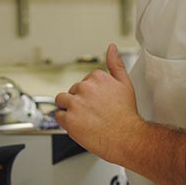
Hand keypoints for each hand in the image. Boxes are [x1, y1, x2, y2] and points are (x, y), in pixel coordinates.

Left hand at [55, 44, 144, 164]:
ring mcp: (75, 103)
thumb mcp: (125, 83)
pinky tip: (78, 125)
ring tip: (83, 118)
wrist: (127, 137)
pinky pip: (58, 116)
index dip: (90, 94)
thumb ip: (115, 64)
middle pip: (73, 91)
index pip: (84, 82)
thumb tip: (111, 48)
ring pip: (62, 100)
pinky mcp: (69, 119)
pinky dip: (65, 121)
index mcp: (96, 77)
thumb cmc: (126, 114)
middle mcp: (85, 87)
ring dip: (69, 108)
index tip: (98, 102)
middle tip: (93, 113)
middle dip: (80, 101)